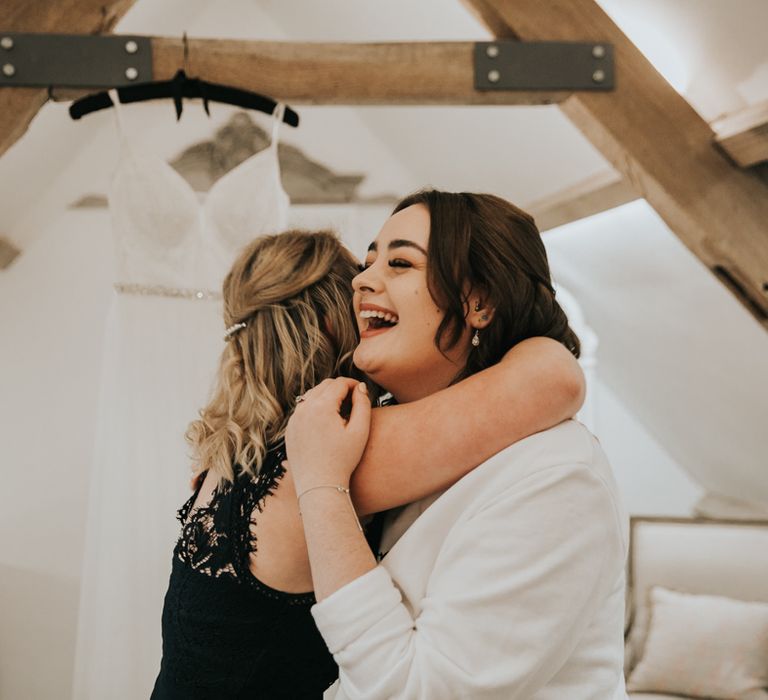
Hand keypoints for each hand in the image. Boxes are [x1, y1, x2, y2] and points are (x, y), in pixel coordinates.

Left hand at [285, 377, 371, 494]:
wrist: (319, 485)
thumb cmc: (343, 460)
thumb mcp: (360, 431)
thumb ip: (362, 404)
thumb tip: (360, 387)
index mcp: (322, 407)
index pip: (339, 383)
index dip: (353, 384)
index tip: (362, 391)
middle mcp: (304, 409)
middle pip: (324, 386)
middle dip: (340, 388)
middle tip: (353, 399)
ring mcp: (294, 419)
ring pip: (311, 395)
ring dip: (326, 397)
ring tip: (341, 409)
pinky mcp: (290, 429)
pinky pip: (303, 410)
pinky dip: (314, 408)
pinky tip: (326, 422)